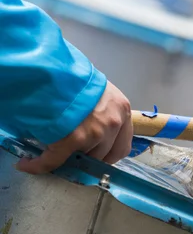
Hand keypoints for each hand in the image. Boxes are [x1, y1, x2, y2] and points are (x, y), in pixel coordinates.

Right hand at [17, 82, 132, 174]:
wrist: (52, 68)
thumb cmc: (72, 75)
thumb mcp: (98, 91)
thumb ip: (102, 110)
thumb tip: (91, 129)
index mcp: (122, 110)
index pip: (122, 147)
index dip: (108, 156)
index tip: (96, 158)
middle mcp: (113, 123)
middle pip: (102, 156)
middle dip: (86, 157)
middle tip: (71, 156)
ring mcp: (94, 133)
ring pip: (80, 159)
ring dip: (66, 160)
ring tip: (51, 156)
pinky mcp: (72, 140)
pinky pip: (54, 161)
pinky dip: (39, 165)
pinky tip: (29, 164)